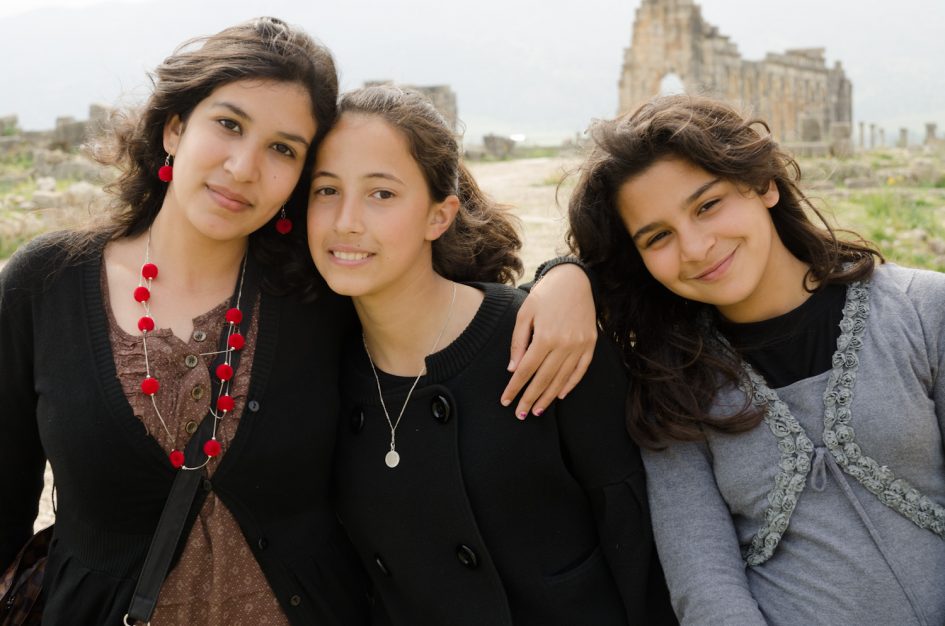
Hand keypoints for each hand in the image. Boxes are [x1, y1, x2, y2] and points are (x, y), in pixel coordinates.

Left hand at [501, 263, 596, 417]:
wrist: (574, 279)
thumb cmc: (544, 295)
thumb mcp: (525, 314)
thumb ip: (518, 342)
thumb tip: (513, 370)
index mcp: (545, 336)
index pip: (526, 370)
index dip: (515, 388)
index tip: (506, 401)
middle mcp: (565, 344)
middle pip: (543, 379)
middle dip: (530, 398)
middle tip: (520, 415)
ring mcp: (580, 345)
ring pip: (562, 379)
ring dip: (548, 397)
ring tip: (537, 411)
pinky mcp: (591, 344)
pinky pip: (581, 370)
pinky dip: (570, 384)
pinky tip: (560, 395)